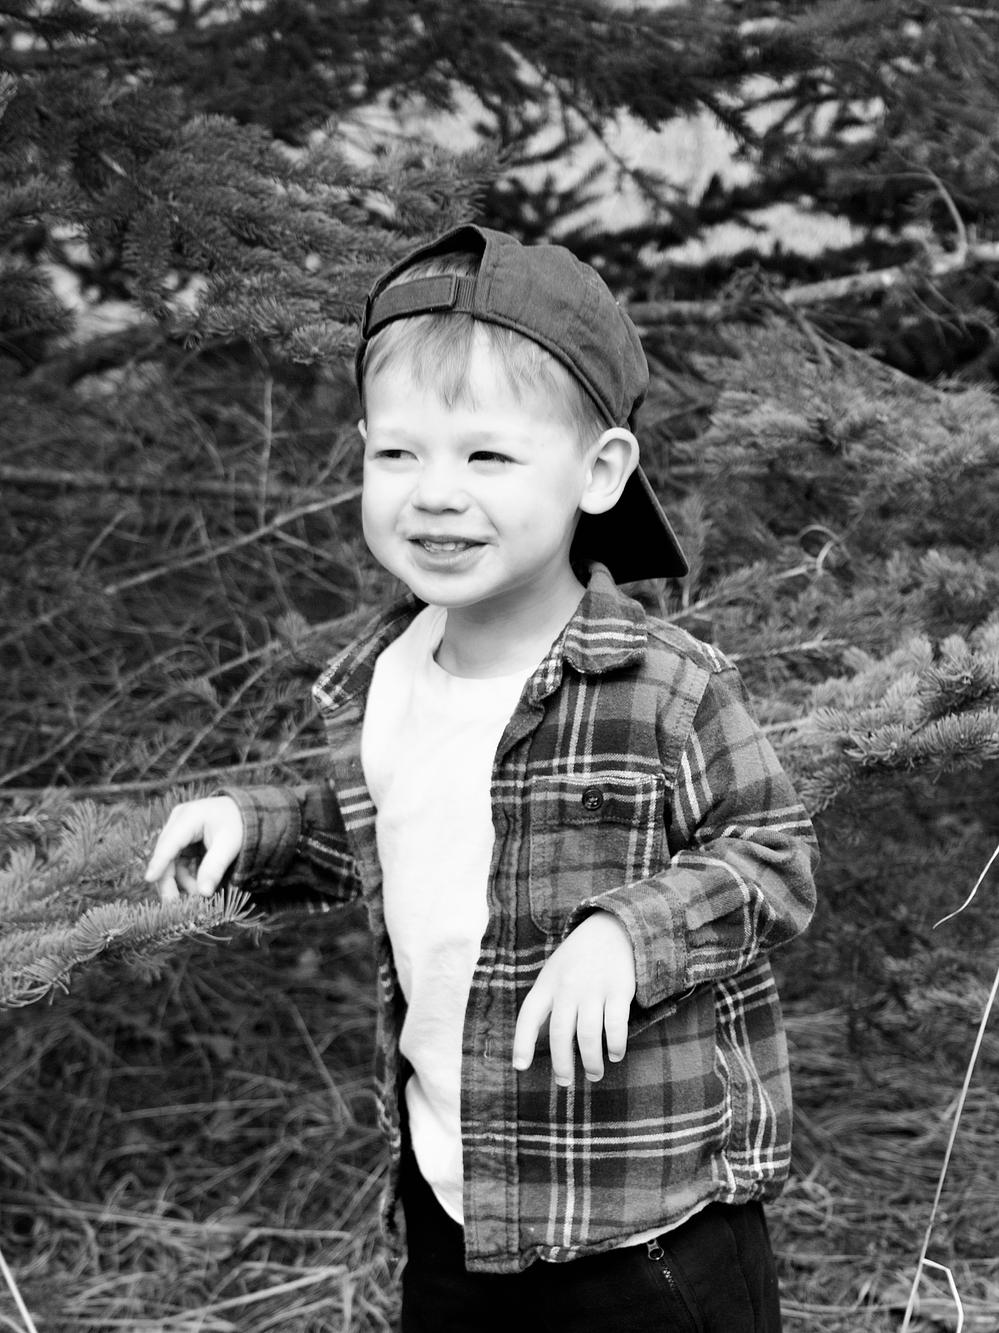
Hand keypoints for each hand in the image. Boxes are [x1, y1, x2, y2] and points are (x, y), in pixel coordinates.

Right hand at [144, 796, 244, 902]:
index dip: (158, 862)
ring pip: (170, 860)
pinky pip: (178, 860)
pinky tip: (197, 885)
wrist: (247, 812)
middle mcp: (178, 821)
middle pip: (165, 854)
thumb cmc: (240, 824)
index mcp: (189, 817)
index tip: (149, 879)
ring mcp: (178, 829)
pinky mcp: (182, 839)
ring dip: (181, 880)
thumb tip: (203, 894)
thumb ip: (214, 868)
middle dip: (170, 880)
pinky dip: (185, 875)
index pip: (169, 843)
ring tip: (197, 894)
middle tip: (177, 904)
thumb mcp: (230, 846)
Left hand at [512, 911, 635, 1084]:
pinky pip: (615, 1025)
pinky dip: (615, 1045)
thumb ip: (549, 1000)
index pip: (529, 1016)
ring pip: (588, 1035)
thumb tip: (546, 1040)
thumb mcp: (555, 971)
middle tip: (565, 1082)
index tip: (520, 1066)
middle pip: (560, 1034)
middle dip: (562, 1064)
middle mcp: (568, 987)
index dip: (522, 1043)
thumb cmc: (579, 957)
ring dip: (591, 1061)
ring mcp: (594, 988)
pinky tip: (615, 1054)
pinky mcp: (619, 989)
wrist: (612, 927)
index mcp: (548, 983)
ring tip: (593, 1074)